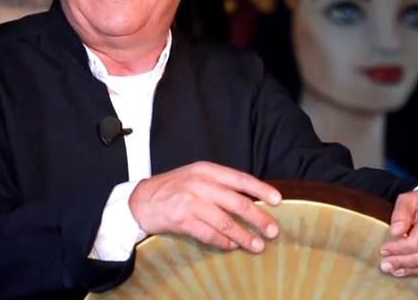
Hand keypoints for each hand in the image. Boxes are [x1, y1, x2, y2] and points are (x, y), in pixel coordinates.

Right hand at [128, 161, 281, 252]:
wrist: (140, 200)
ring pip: (226, 222)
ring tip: (257, 245)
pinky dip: (223, 242)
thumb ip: (220, 184)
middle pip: (238, 203)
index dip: (261, 190)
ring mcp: (191, 202)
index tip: (277, 200)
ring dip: (244, 236)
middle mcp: (201, 184)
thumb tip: (250, 199)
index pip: (241, 179)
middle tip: (272, 230)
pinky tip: (232, 246)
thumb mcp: (196, 176)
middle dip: (258, 218)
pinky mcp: (182, 220)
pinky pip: (209, 234)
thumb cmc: (172, 188)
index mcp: (208, 170)